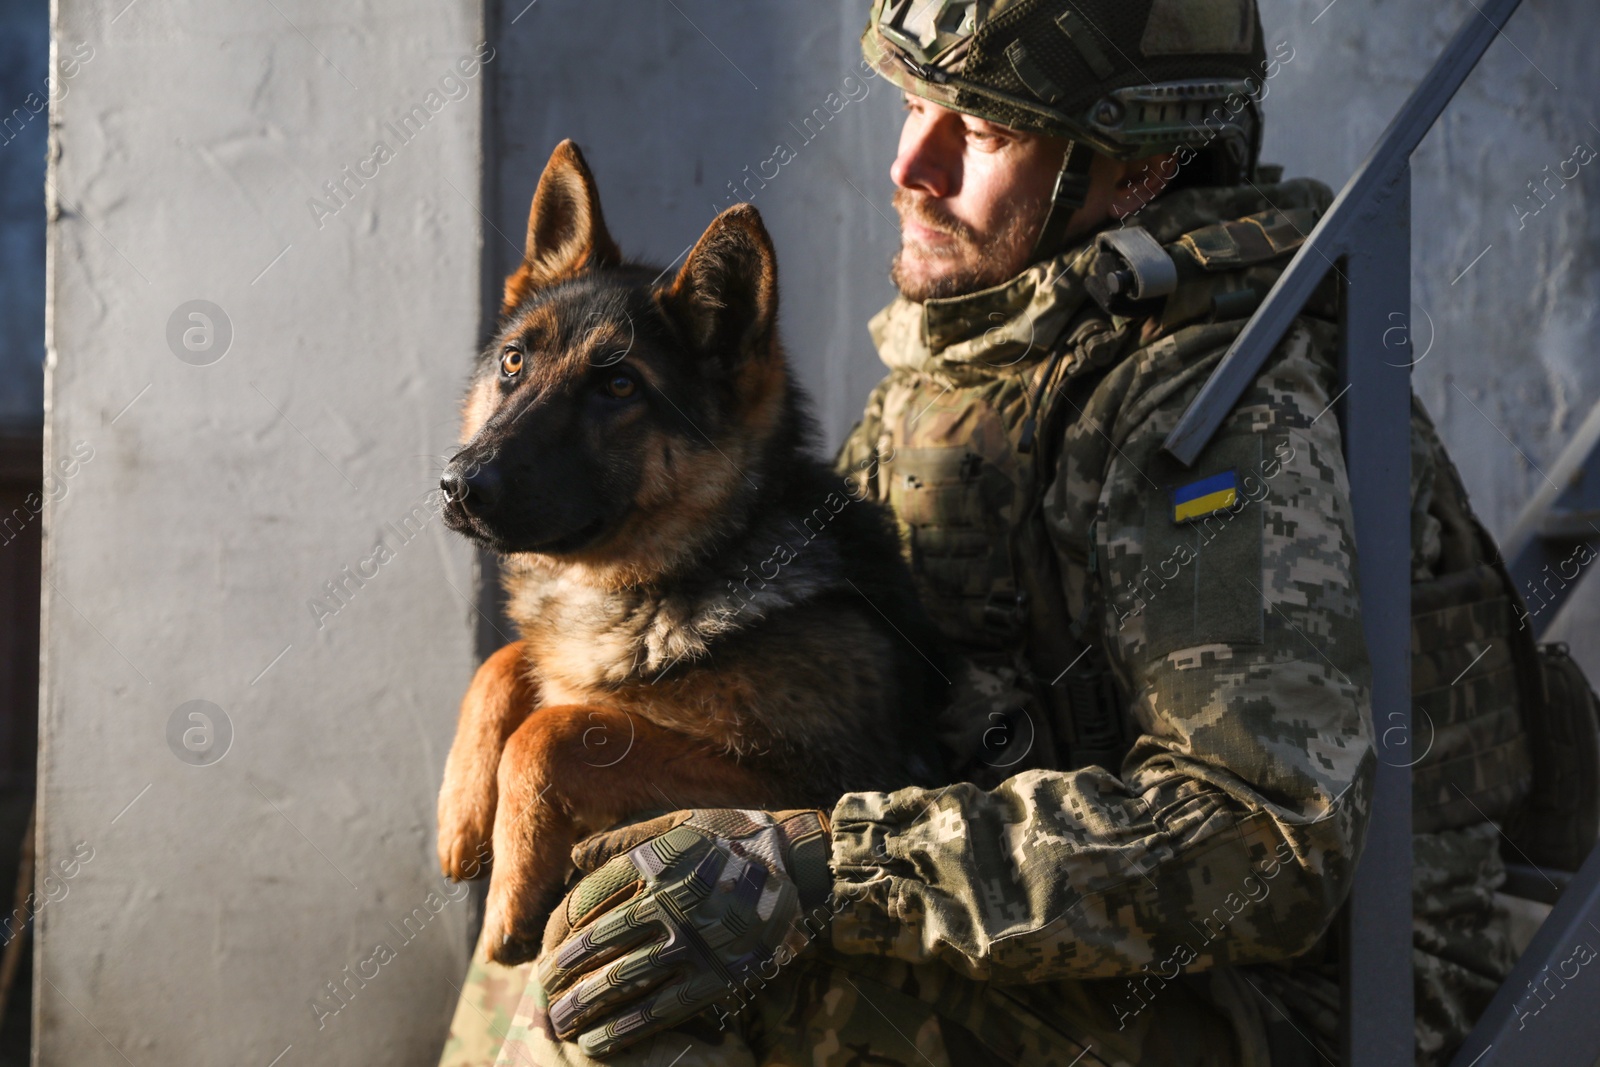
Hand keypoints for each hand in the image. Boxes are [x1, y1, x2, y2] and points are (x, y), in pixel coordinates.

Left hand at [538, 808, 833, 1056]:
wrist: (801, 866)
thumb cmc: (736, 839)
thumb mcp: (680, 823)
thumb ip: (625, 838)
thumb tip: (575, 856)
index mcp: (653, 863)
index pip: (585, 901)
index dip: (557, 928)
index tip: (546, 945)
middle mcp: (665, 902)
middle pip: (594, 945)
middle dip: (560, 972)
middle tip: (542, 989)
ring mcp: (690, 943)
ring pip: (619, 982)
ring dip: (580, 1006)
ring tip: (559, 1023)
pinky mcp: (714, 977)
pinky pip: (656, 1011)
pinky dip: (621, 1030)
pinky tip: (597, 1041)